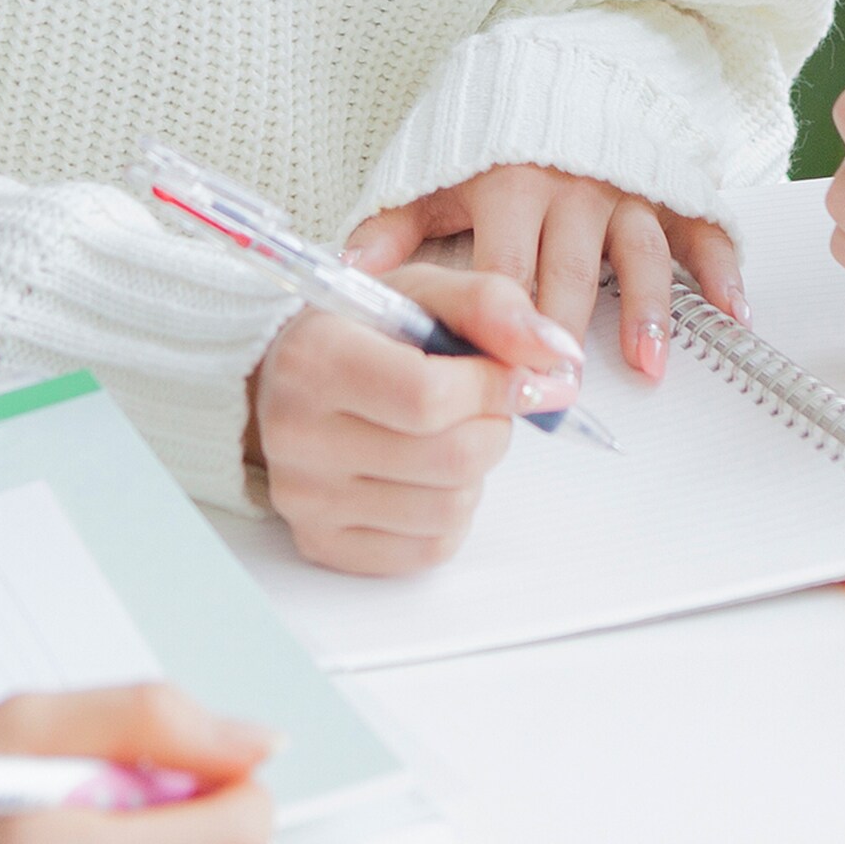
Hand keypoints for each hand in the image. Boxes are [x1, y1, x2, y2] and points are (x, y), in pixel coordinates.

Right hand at [252, 262, 583, 574]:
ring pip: (450, 508)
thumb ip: (491, 307)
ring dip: (475, 471)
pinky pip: (430, 549)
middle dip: (493, 427)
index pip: (430, 397)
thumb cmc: (363, 336)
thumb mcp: (422, 295)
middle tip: (480, 404)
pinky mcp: (322, 543)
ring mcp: (305, 498)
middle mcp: (295, 435)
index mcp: (313, 359)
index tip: (517, 375)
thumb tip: (557, 356)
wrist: (287, 384)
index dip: (494, 387)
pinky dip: (451, 514)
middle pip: (452, 457)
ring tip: (448, 436)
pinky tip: (426, 476)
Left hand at [348, 164, 743, 378]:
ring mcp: (629, 190)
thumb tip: (350, 272)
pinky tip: (732, 315)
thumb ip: (396, 223)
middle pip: (569, 275)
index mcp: (510, 185)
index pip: (502, 270)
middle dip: (563, 336)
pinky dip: (722, 272)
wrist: (566, 64)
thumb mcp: (438, 170)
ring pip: (640, 257)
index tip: (492, 378)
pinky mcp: (671, 190)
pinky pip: (703, 232)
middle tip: (559, 393)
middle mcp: (573, 187)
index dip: (498, 328)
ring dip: (647, 313)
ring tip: (647, 367)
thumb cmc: (498, 135)